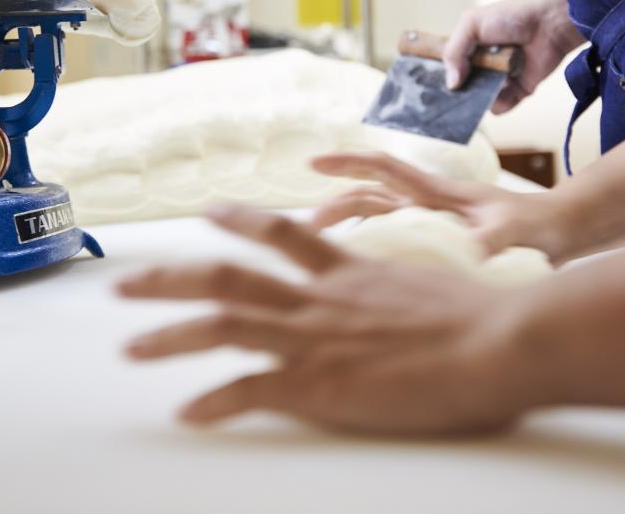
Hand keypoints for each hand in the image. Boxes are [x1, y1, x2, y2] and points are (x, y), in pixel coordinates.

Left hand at [117, 205, 539, 434]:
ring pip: (224, 325)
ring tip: (130, 348)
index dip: (240, 220)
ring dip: (169, 336)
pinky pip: (250, 390)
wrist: (499, 340)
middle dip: (169, 279)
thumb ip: (403, 290)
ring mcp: (316, 338)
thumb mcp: (432, 289)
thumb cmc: (484, 318)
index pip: (283, 234)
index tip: (210, 211)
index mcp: (350, 273)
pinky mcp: (321, 383)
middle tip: (125, 284)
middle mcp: (321, 298)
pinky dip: (215, 403)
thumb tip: (404, 300)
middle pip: (228, 277)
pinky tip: (188, 414)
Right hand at [309, 152, 565, 255]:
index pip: (384, 170)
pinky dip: (373, 251)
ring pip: (378, 219)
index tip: (314, 162)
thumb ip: (488, 246)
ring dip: (350, 228)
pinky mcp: (438, 243)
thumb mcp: (512, 234)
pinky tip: (360, 276)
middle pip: (370, 197)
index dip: (348, 163)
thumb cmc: (537, 227)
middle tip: (306, 228)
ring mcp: (432, 223)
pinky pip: (395, 243)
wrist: (561, 231)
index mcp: (438, 195)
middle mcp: (428, 206)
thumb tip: (467, 261)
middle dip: (336, 204)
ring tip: (320, 251)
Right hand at [444, 0, 585, 113]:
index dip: (439, 78)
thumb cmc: (512, 16)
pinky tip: (510, 83)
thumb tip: (451, 84)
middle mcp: (481, 67)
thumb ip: (454, 51)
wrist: (549, 24)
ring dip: (485, 92)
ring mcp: (498, 81)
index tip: (430, 85)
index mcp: (467, 50)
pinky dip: (503, 100)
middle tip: (465, 86)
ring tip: (499, 75)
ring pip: (479, 101)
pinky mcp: (516, 92)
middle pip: (461, 90)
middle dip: (461, 91)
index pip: (446, 70)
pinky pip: (500, 107)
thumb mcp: (472, 23)